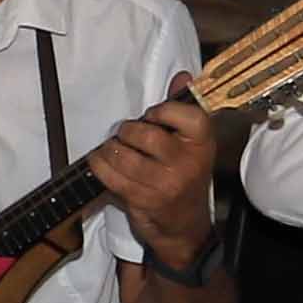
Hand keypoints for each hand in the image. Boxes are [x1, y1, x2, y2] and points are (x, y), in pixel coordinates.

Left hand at [87, 90, 223, 267]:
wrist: (184, 227)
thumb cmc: (185, 177)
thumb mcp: (191, 144)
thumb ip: (182, 109)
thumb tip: (183, 75)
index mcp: (203, 143)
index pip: (187, 115)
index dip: (163, 110)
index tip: (153, 115)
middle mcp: (188, 163)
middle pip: (146, 134)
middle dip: (127, 131)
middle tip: (127, 136)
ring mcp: (165, 184)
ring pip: (123, 155)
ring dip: (110, 149)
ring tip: (113, 151)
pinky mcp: (143, 199)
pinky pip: (110, 175)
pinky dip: (99, 165)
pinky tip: (102, 163)